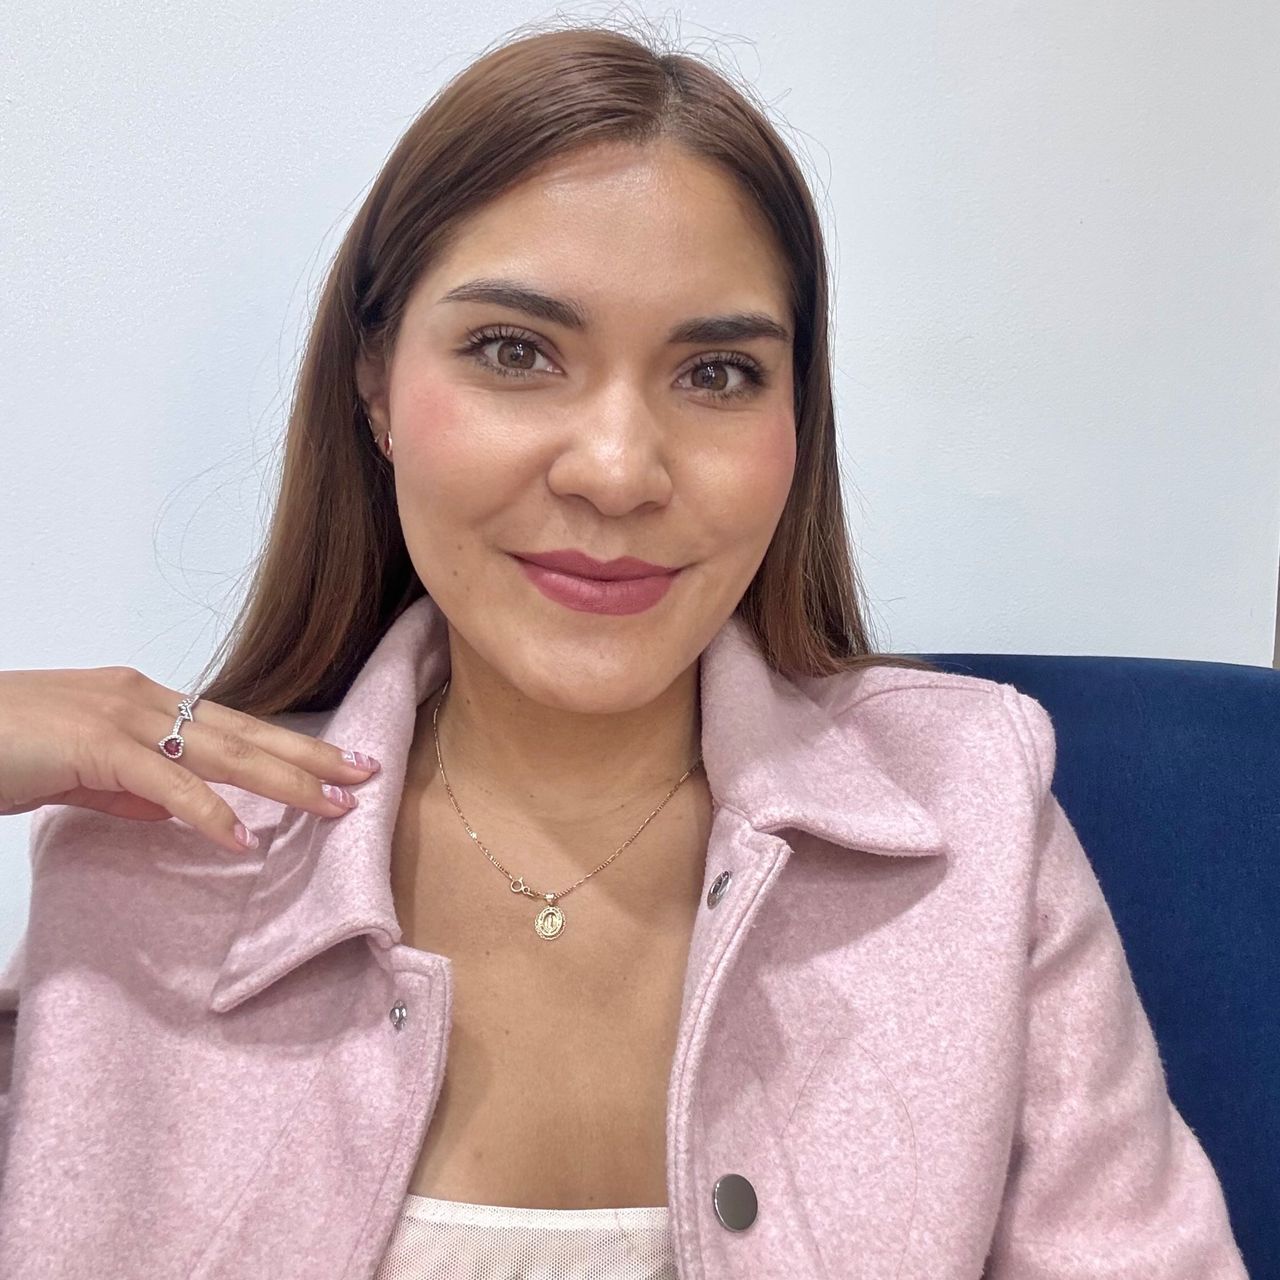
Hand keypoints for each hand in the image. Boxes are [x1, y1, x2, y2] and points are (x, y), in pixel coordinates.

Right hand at [0, 666, 379, 853]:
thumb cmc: (0, 746)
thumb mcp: (78, 769)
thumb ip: (129, 787)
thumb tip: (179, 812)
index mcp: (144, 701)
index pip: (235, 724)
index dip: (290, 745)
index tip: (339, 764)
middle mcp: (144, 698)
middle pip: (246, 730)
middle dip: (312, 755)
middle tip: (369, 773)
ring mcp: (122, 716)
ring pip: (223, 750)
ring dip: (284, 780)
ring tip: (334, 805)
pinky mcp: (95, 745)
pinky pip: (166, 782)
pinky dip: (208, 811)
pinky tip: (242, 838)